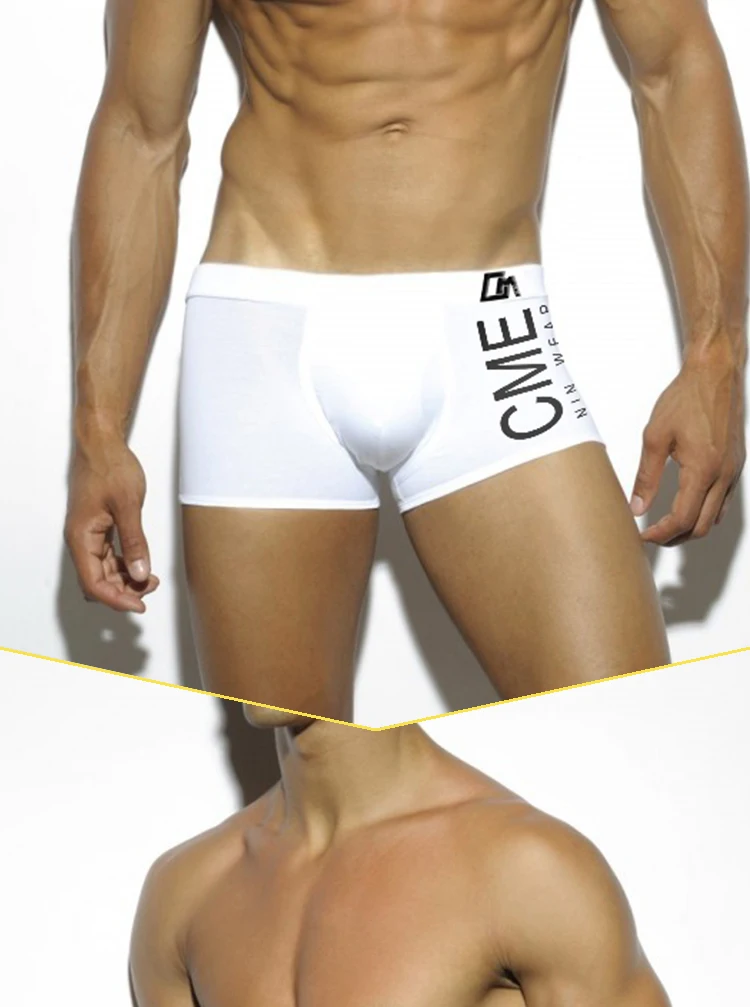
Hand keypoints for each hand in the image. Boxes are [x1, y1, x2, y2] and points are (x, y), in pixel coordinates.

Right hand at [64, 439, 159, 611]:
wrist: (102, 443)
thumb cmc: (110, 466)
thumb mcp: (127, 505)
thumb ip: (135, 541)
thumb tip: (140, 572)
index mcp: (82, 537)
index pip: (94, 582)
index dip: (116, 598)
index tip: (139, 605)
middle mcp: (81, 539)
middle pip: (97, 580)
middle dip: (123, 590)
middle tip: (149, 591)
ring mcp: (89, 534)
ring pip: (103, 570)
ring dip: (124, 579)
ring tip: (150, 580)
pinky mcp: (98, 527)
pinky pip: (108, 556)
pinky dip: (124, 565)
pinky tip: (141, 566)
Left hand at [630, 348, 745, 544]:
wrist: (715, 374)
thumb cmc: (686, 398)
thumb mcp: (655, 437)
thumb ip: (646, 476)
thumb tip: (638, 506)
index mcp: (702, 470)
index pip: (682, 519)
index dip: (661, 534)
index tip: (644, 536)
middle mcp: (723, 475)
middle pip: (702, 525)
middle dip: (676, 537)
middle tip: (653, 536)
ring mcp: (733, 471)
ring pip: (716, 516)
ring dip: (692, 527)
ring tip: (667, 525)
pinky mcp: (736, 464)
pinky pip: (724, 500)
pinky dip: (706, 512)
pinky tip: (688, 506)